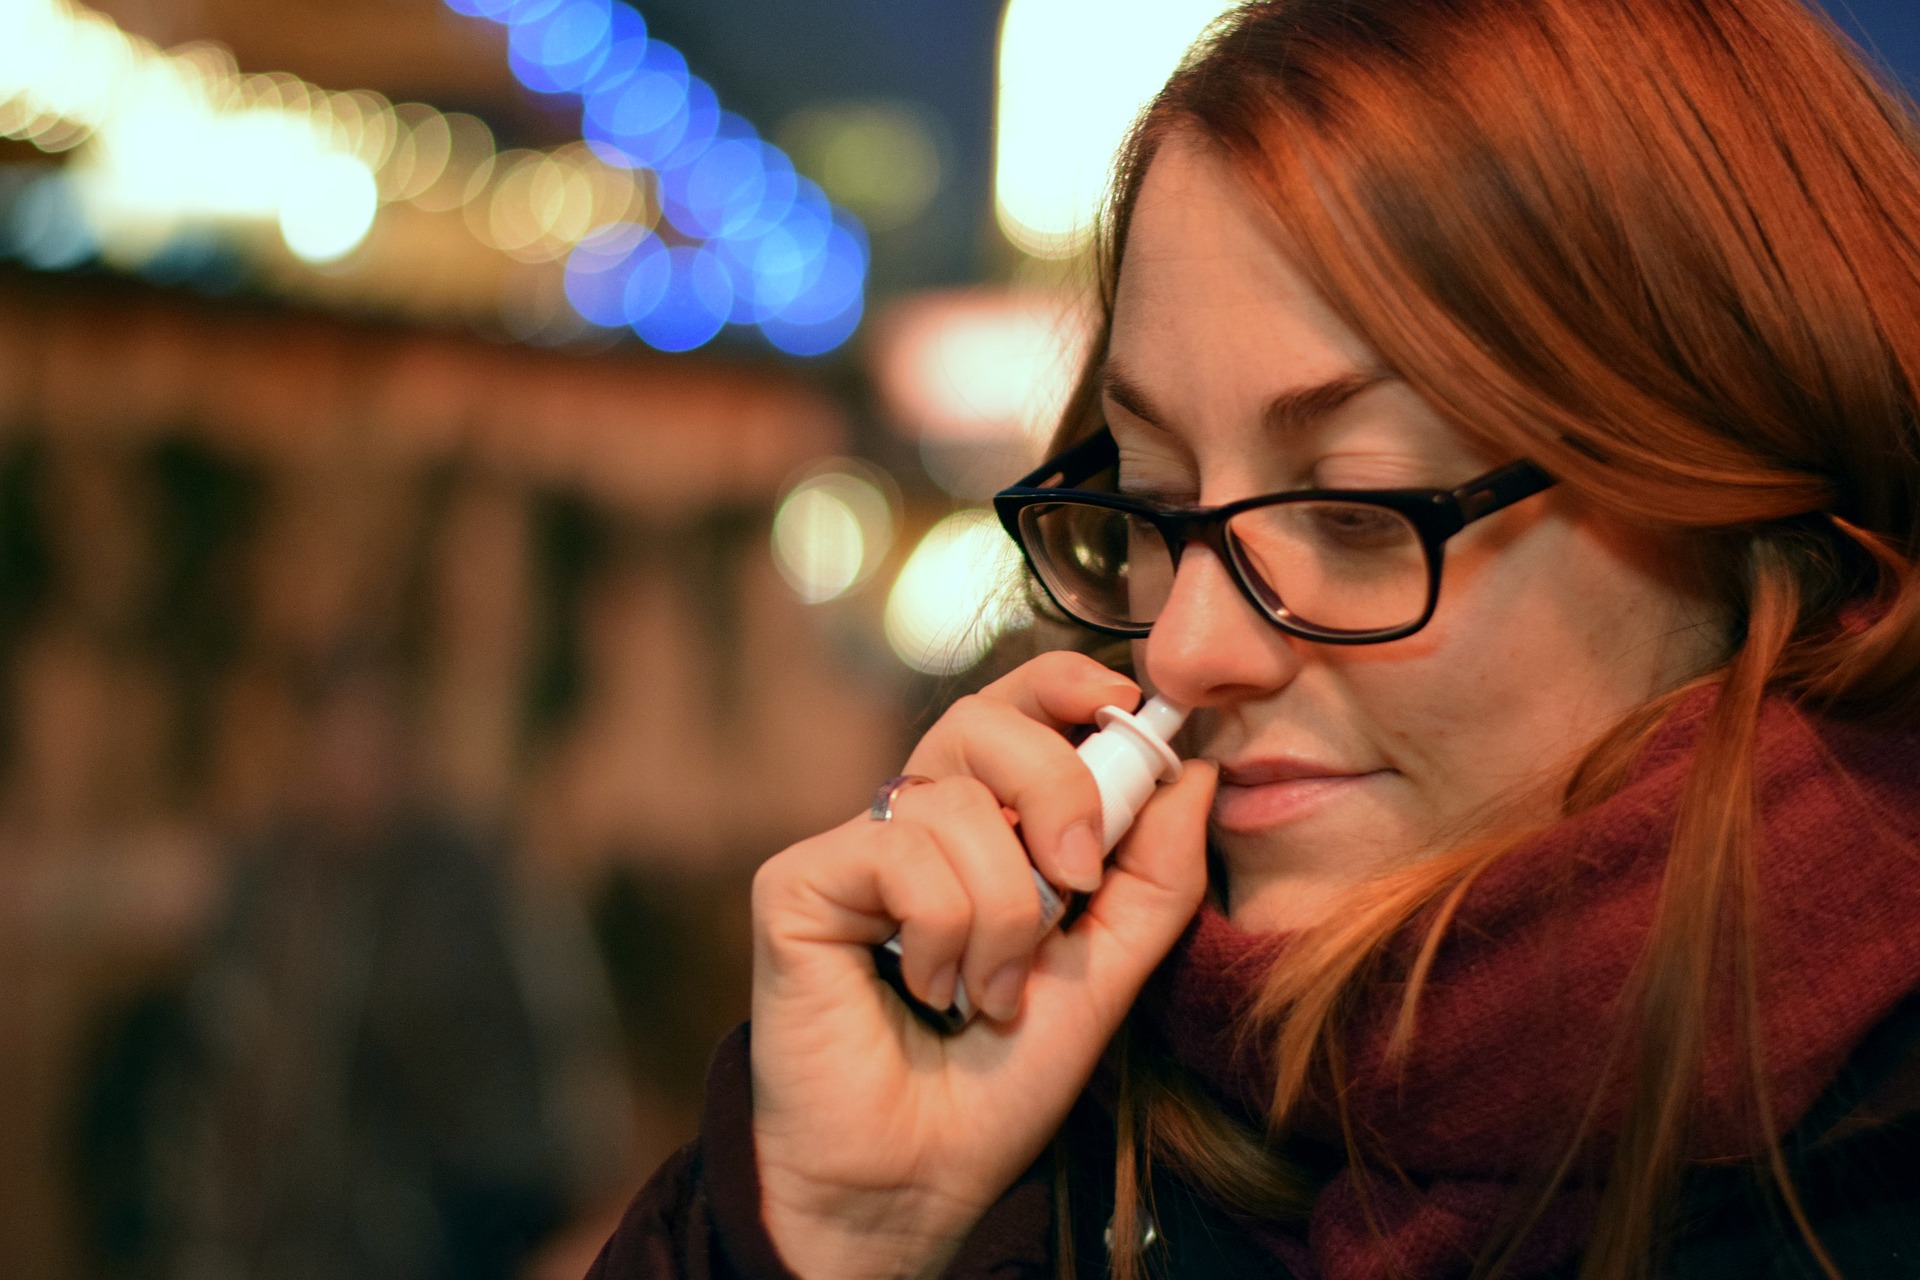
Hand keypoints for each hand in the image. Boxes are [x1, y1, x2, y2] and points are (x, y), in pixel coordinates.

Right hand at [748, 651, 1217, 1278]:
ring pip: (957, 808)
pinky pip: (900, 853)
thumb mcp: (1107, 970)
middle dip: (1056, 786)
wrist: (920, 1176)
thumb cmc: (1002, 1078)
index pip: (1020, 706)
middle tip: (1074, 881)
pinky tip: (926, 990)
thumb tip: (1194, 767)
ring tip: (987, 995)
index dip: (1067, 684)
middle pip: (983, 719)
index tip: (1127, 704)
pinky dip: (942, 933)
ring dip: (1003, 917)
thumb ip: (1154, 873)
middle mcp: (915, 820)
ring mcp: (853, 845)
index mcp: (986, 823)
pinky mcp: (799, 881)